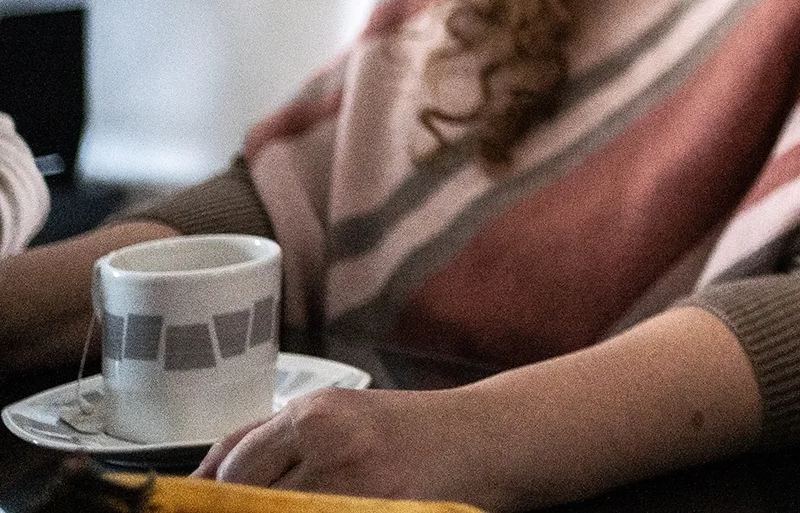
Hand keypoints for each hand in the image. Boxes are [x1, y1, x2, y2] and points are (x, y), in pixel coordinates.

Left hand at [197, 385, 509, 507]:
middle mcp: (333, 447)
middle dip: (251, 510)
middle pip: (251, 502)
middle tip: (274, 503)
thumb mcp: (337, 412)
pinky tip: (330, 507)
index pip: (230, 471)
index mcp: (316, 415)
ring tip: (310, 500)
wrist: (486, 439)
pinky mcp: (382, 511)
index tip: (211, 508)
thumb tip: (198, 478)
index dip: (213, 500)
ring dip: (286, 511)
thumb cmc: (407, 429)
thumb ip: (266, 437)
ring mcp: (358, 488)